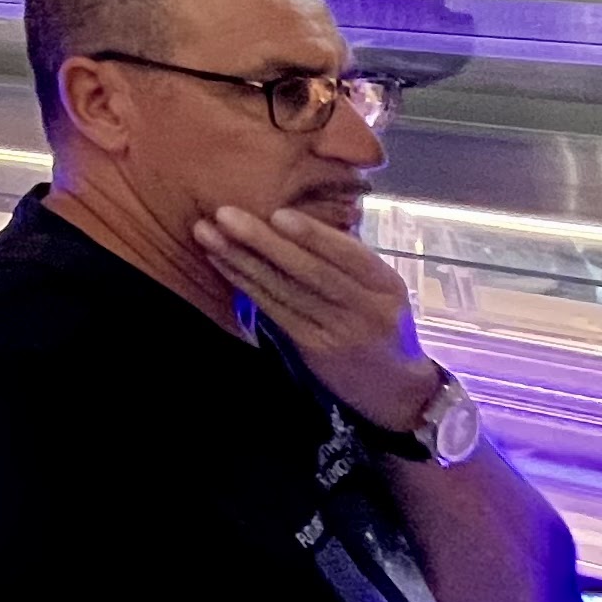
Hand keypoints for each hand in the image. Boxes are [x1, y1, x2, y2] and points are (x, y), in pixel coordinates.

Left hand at [198, 203, 438, 436]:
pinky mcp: (312, 348)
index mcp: (386, 285)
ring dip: (241, 260)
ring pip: (285, 291)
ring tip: (207, 233)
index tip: (277, 212)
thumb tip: (294, 216)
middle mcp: (365, 309)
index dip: (313, 235)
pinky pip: (274, 310)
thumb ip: (346, 258)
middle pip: (310, 272)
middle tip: (224, 213)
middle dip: (264, 241)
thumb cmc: (380, 320)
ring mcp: (337, 332)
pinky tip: (221, 263)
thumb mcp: (381, 289)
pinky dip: (246, 284)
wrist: (395, 388)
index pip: (349, 256)